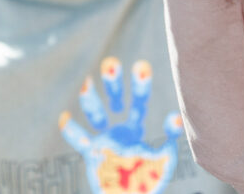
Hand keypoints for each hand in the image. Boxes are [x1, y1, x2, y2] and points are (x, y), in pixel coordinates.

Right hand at [59, 57, 184, 191]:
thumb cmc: (148, 181)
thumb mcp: (164, 159)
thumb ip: (170, 139)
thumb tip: (178, 117)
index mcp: (135, 130)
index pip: (138, 103)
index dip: (140, 85)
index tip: (141, 65)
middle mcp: (118, 131)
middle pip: (114, 101)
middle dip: (113, 83)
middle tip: (111, 62)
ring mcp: (103, 141)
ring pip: (95, 115)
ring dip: (90, 99)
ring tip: (86, 82)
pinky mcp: (92, 154)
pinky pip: (79, 141)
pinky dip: (71, 130)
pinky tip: (66, 117)